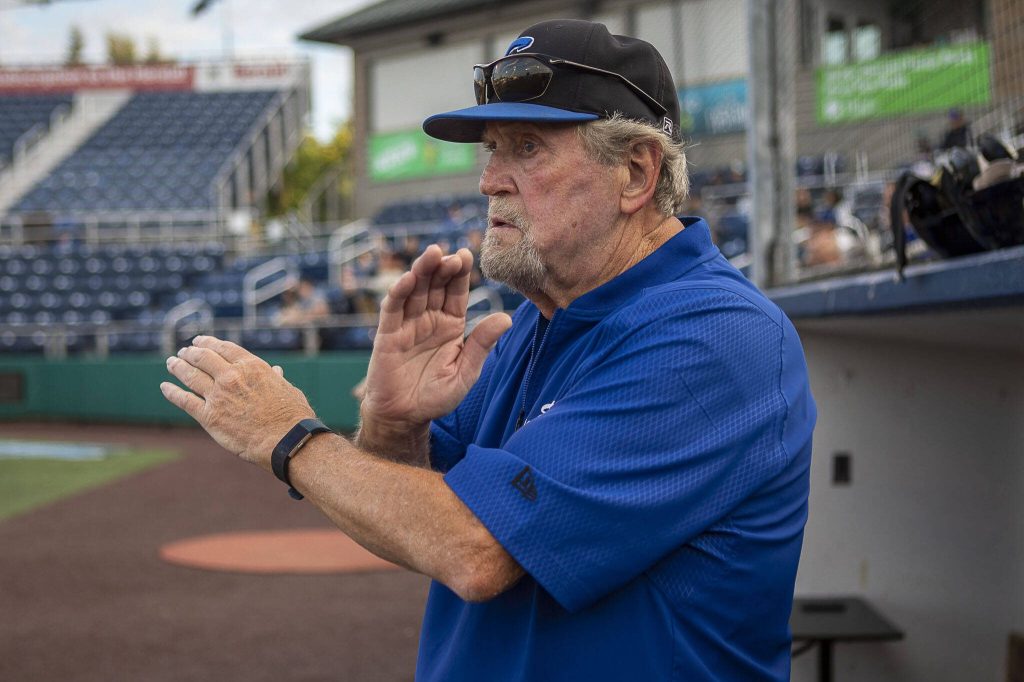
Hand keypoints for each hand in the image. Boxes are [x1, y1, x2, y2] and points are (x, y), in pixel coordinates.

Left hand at [160, 336, 315, 469]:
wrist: (286, 440)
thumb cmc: (293, 416)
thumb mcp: (288, 389)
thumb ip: (276, 379)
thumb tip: (276, 371)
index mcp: (251, 366)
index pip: (223, 347)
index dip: (208, 342)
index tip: (199, 341)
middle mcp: (231, 376)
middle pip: (203, 358)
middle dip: (190, 353)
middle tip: (183, 352)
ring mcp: (218, 396)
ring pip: (190, 375)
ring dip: (177, 367)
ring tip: (171, 362)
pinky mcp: (209, 417)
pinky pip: (184, 400)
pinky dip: (172, 392)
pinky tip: (165, 387)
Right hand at [362, 245, 511, 429]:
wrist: (406, 417)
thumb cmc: (437, 396)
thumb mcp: (466, 372)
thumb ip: (481, 344)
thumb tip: (506, 318)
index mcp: (451, 325)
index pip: (456, 293)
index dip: (460, 274)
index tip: (467, 255)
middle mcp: (429, 320)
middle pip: (435, 286)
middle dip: (442, 268)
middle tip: (451, 255)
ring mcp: (408, 325)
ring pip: (414, 291)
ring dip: (421, 271)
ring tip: (431, 254)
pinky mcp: (388, 334)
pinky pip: (393, 310)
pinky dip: (399, 293)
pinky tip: (408, 279)